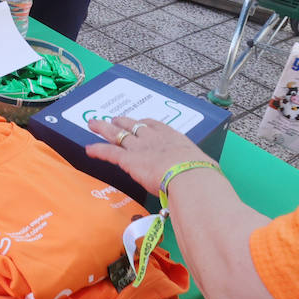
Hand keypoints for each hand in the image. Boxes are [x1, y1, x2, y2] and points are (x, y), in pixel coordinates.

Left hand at [84, 116, 211, 195]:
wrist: (189, 177)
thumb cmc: (202, 175)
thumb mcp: (204, 167)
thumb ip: (201, 170)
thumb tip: (210, 179)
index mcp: (173, 138)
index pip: (155, 125)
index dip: (145, 124)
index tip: (140, 122)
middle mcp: (154, 138)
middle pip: (133, 126)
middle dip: (122, 122)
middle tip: (114, 119)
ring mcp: (139, 147)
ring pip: (117, 134)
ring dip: (104, 129)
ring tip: (93, 124)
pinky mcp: (128, 159)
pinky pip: (109, 152)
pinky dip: (97, 150)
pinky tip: (88, 149)